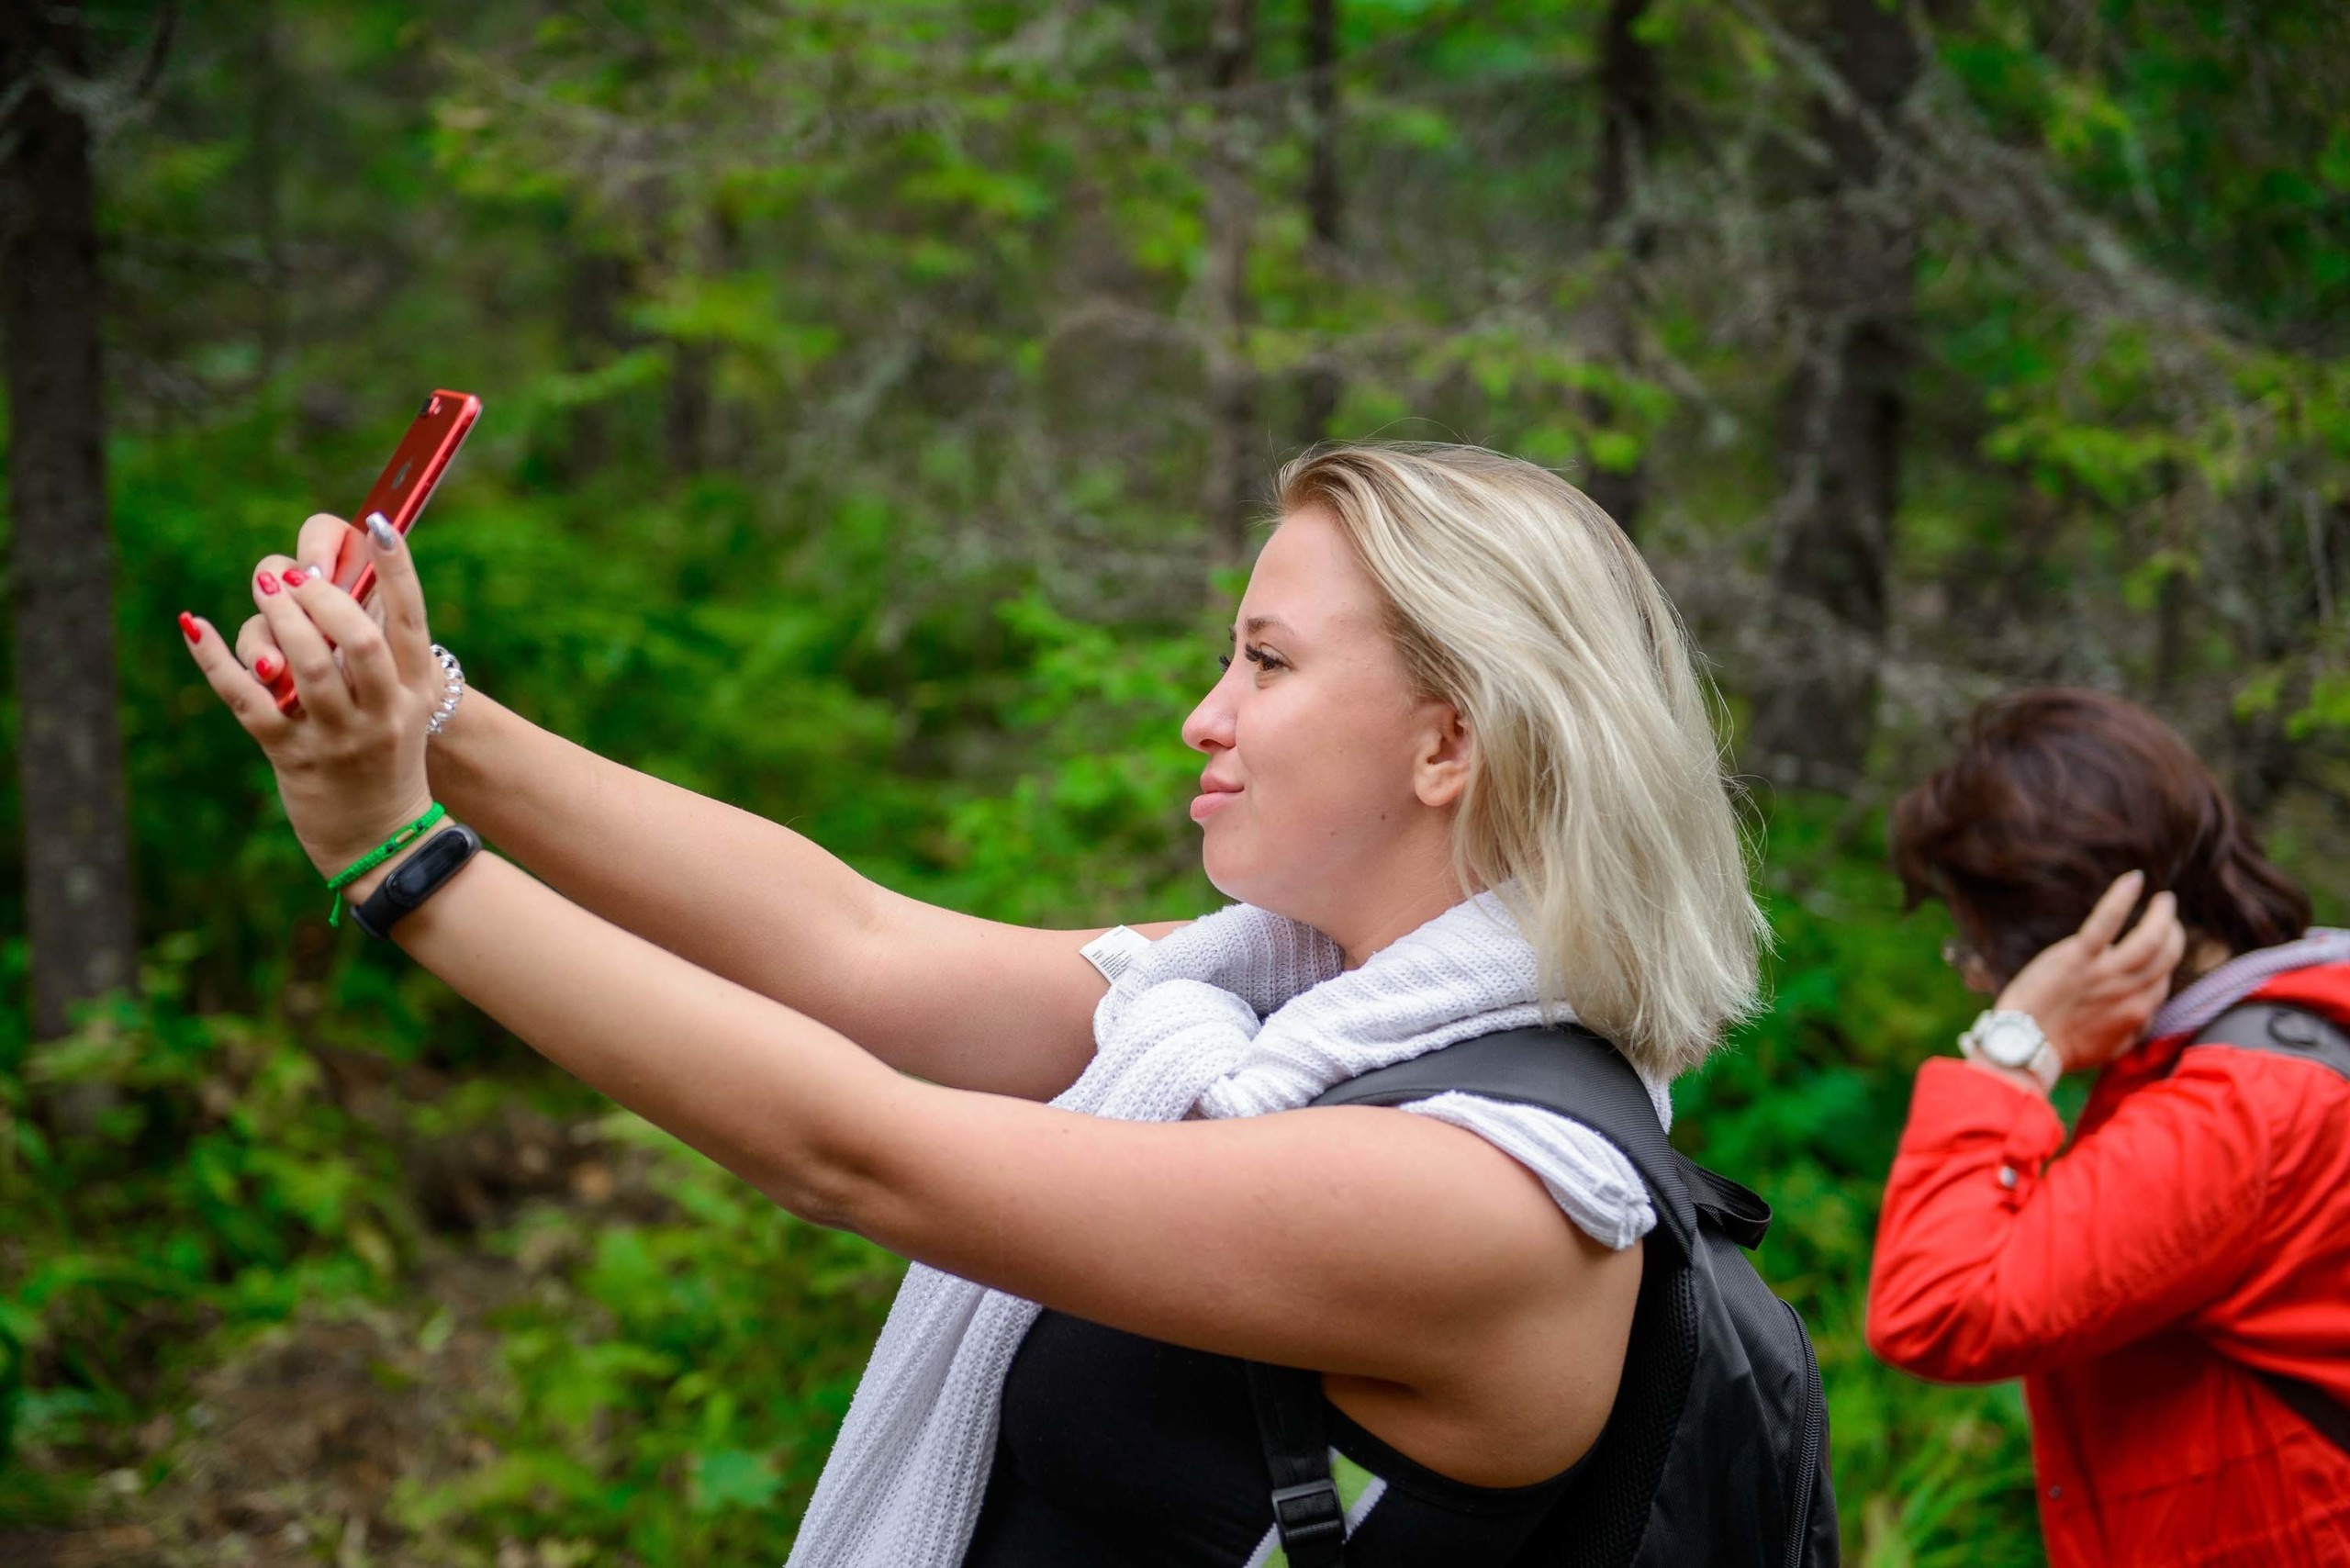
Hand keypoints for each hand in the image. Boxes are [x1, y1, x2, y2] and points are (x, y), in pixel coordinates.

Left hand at [180, 513, 440, 878]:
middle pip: (354, 638)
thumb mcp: (401, 704)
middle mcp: (381, 712)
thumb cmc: (385, 754)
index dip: (396, 569)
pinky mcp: (291, 755)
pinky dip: (214, 658)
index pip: (409, 619)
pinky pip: (245, 698)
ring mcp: (337, 736)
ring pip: (301, 664)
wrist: (380, 838)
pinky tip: (193, 624)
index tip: (379, 524)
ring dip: (274, 616)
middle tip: (290, 574)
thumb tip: (319, 585)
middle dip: (317, 595)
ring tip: (262, 586)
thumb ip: (376, 650)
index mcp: (415, 691)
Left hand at [1993, 871, 2186, 1073]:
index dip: (2163, 964)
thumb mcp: (2110, 1047)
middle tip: (2167, 917)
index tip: (2156, 949)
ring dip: (2161, 916)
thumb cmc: (2062, 1049)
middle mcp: (2130, 992)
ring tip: (2163, 902)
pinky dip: (2122, 897)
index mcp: (2137, 1013)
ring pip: (2150, 939)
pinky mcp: (2078, 957)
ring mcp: (2105, 973)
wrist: (2024, 1046)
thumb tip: (2145, 1009)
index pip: (2163, 980)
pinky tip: (2135, 880)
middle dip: (2172, 935)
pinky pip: (2107, 921)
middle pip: (2166, 957)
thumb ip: (2132, 1026)